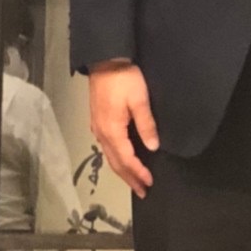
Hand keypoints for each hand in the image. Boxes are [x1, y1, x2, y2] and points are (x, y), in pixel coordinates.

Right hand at [88, 60, 159, 197]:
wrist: (105, 59)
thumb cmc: (124, 78)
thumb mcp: (139, 99)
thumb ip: (146, 124)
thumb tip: (153, 147)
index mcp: (112, 131)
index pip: (126, 160)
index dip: (138, 173)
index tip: (149, 183)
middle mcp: (101, 133)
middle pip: (115, 163)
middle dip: (129, 178)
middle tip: (142, 191)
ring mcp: (97, 127)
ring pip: (110, 156)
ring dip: (122, 170)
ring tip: (134, 180)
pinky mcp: (97, 120)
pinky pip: (107, 147)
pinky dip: (117, 158)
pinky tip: (123, 158)